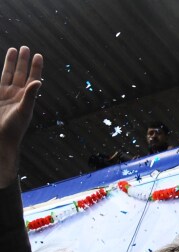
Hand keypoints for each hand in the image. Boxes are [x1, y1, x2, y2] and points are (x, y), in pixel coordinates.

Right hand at [0, 47, 41, 187]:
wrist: (1, 139)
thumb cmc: (14, 128)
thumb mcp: (24, 111)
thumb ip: (30, 96)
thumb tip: (38, 82)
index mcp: (26, 98)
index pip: (33, 78)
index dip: (35, 67)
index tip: (38, 55)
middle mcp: (17, 95)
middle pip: (21, 74)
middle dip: (23, 61)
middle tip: (25, 47)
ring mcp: (5, 96)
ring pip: (9, 75)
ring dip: (12, 63)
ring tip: (14, 50)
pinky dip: (3, 74)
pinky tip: (4, 68)